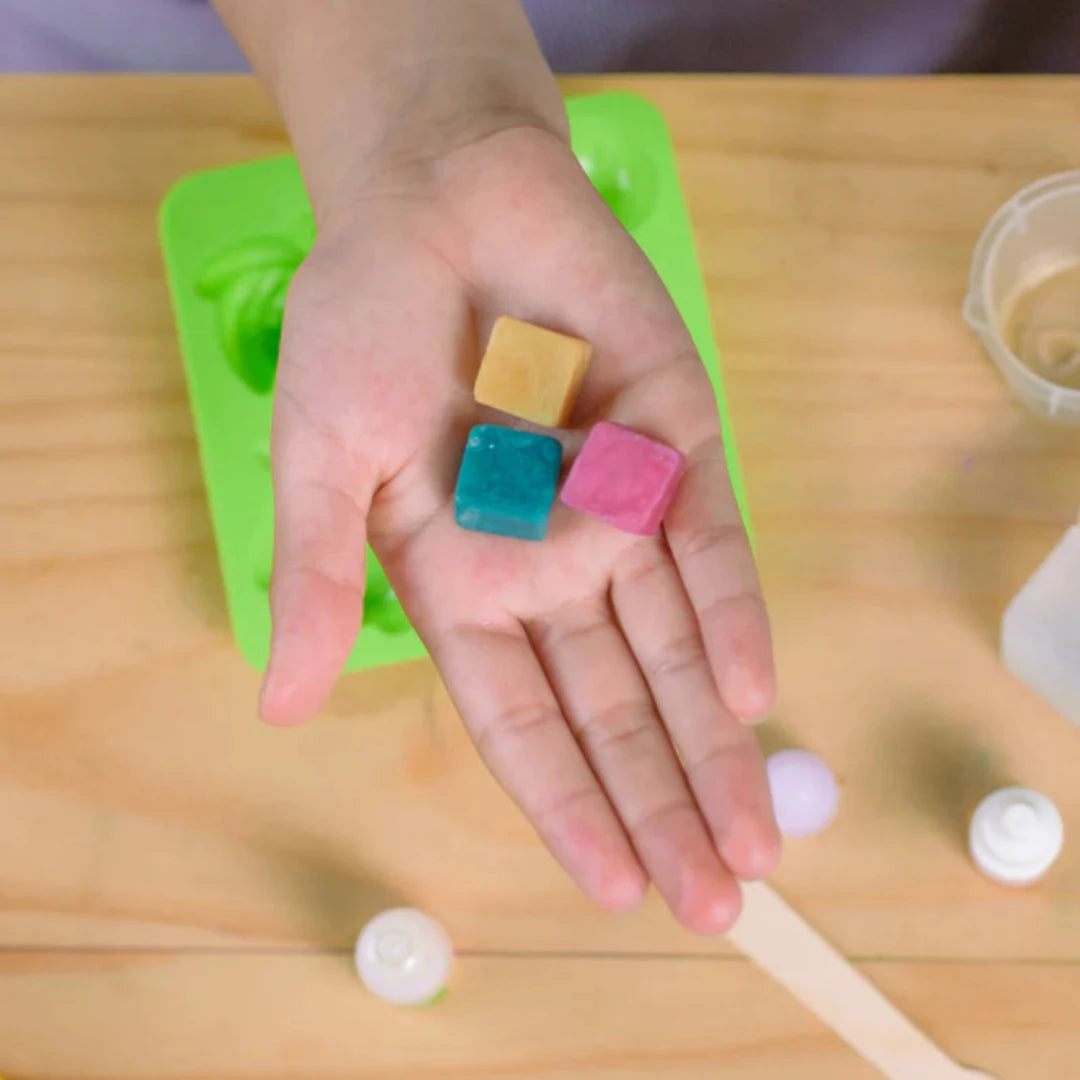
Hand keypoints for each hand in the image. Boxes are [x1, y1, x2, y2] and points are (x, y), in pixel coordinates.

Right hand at [262, 124, 779, 933]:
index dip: (566, 805)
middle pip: (615, 707)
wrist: (439, 200)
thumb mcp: (317, 459)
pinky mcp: (673, 443)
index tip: (615, 888)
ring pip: (675, 646)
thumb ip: (311, 577)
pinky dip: (730, 610)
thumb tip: (275, 703)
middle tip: (715, 903)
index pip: (522, 722)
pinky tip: (748, 691)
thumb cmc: (360, 327)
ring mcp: (617, 509)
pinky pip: (710, 542)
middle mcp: (548, 565)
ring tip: (755, 839)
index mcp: (462, 586)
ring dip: (714, 741)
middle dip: (662, 803)